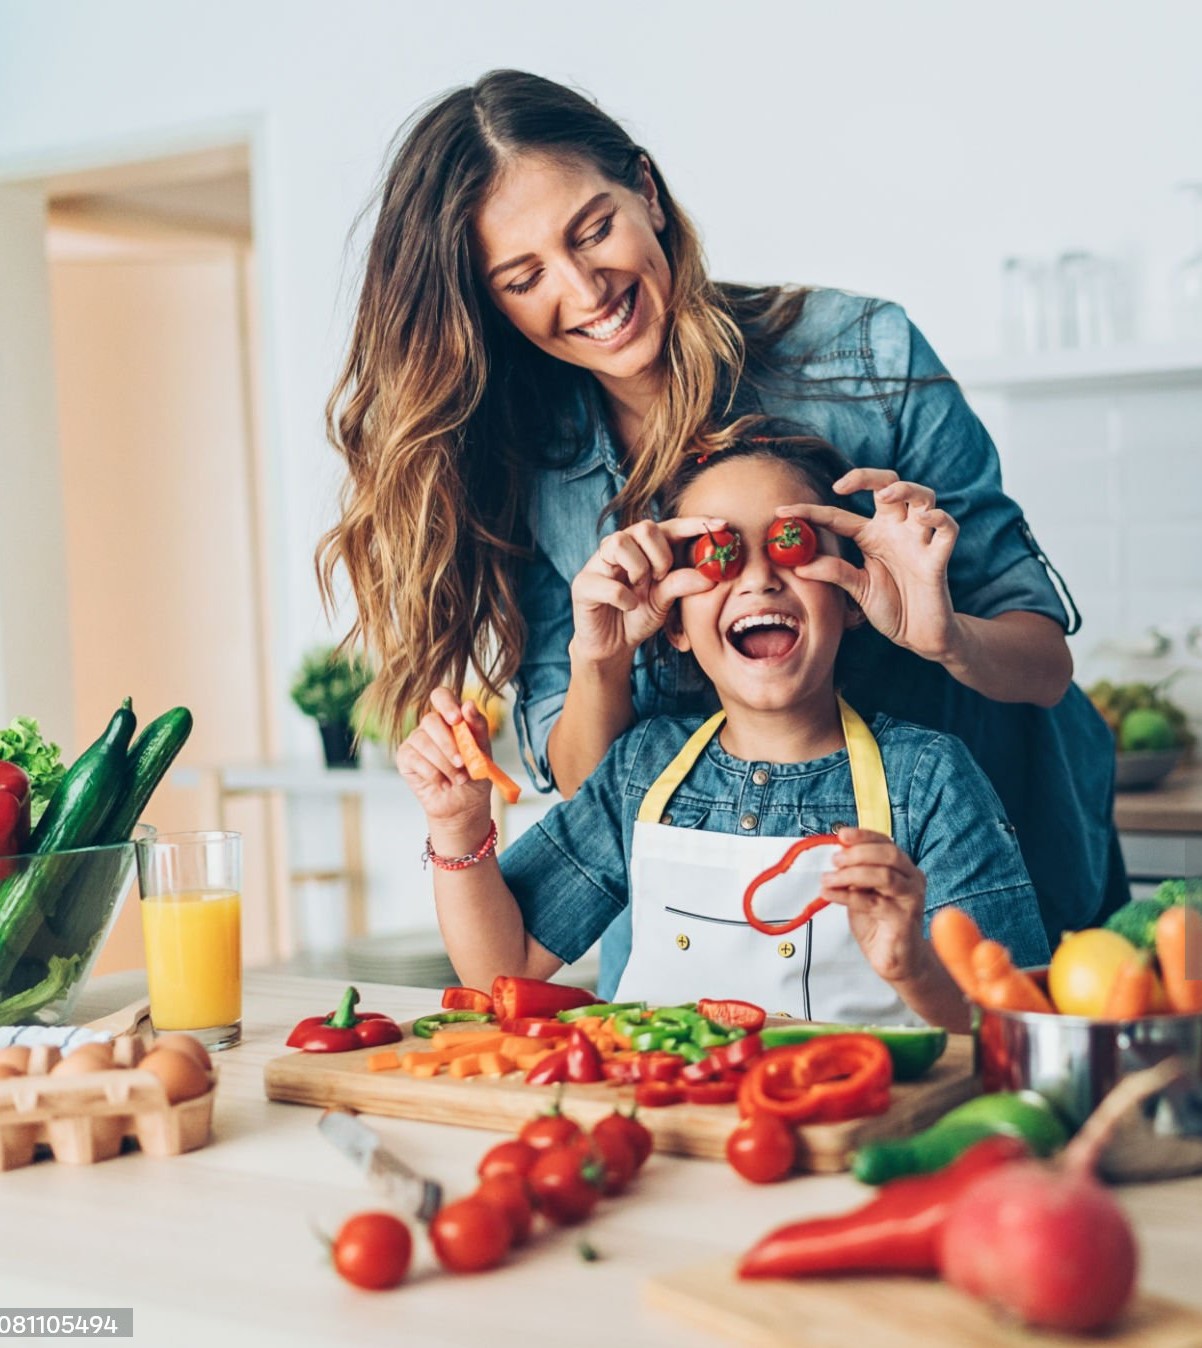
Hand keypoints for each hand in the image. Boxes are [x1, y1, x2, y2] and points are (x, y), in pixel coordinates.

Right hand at [395, 691, 492, 839]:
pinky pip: (414, 759)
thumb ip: (477, 727)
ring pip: (423, 742)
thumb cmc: (475, 774)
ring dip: (444, 764)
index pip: (441, 696)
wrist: (464, 804)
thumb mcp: (483, 750)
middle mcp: (431, 726)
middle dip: (449, 744)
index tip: (457, 719)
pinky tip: (444, 784)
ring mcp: (416, 740)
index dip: (446, 704)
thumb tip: (468, 704)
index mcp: (451, 717)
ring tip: (458, 779)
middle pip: (430, 720)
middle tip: (463, 763)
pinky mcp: (405, 758)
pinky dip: (433, 774)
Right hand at [569, 517, 722, 665]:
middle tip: (661, 578)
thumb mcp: (666, 601)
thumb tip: (709, 576)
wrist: (611, 645)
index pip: (670, 526)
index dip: (694, 524)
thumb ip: (682, 584)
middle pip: (644, 527)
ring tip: (641, 590)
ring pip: (620, 542)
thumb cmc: (638, 615)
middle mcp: (620, 547)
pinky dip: (624, 597)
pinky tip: (629, 607)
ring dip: (638, 569)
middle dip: (660, 555)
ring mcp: (599, 562)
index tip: (722, 525)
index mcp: (644, 547)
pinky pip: (606, 581)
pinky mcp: (583, 584)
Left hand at [776, 468, 959, 661]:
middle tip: (841, 485)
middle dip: (867, 476)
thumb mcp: (856, 588)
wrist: (918, 634)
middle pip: (887, 485)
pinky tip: (927, 518)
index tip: (782, 511)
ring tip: (888, 495)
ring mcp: (918, 540)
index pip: (838, 516)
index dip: (810, 512)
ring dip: (907, 489)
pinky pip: (948, 529)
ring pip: (922, 497)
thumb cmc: (890, 606)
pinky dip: (941, 518)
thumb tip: (799, 566)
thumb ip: (834, 573)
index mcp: (870, 536)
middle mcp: (895, 530)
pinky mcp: (938, 557)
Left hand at [820, 827, 927, 983]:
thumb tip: (837, 854)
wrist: (896, 959)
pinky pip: (873, 902)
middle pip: (889, 855)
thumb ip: (855, 874)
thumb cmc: (881, 923)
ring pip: (884, 876)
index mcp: (904, 869)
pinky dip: (847, 896)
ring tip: (829, 879)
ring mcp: (911, 900)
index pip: (886, 843)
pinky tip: (830, 894)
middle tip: (835, 861)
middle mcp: (912, 880)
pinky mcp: (904, 920)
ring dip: (850, 874)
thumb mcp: (863, 891)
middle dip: (858, 853)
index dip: (864, 836)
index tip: (842, 835)